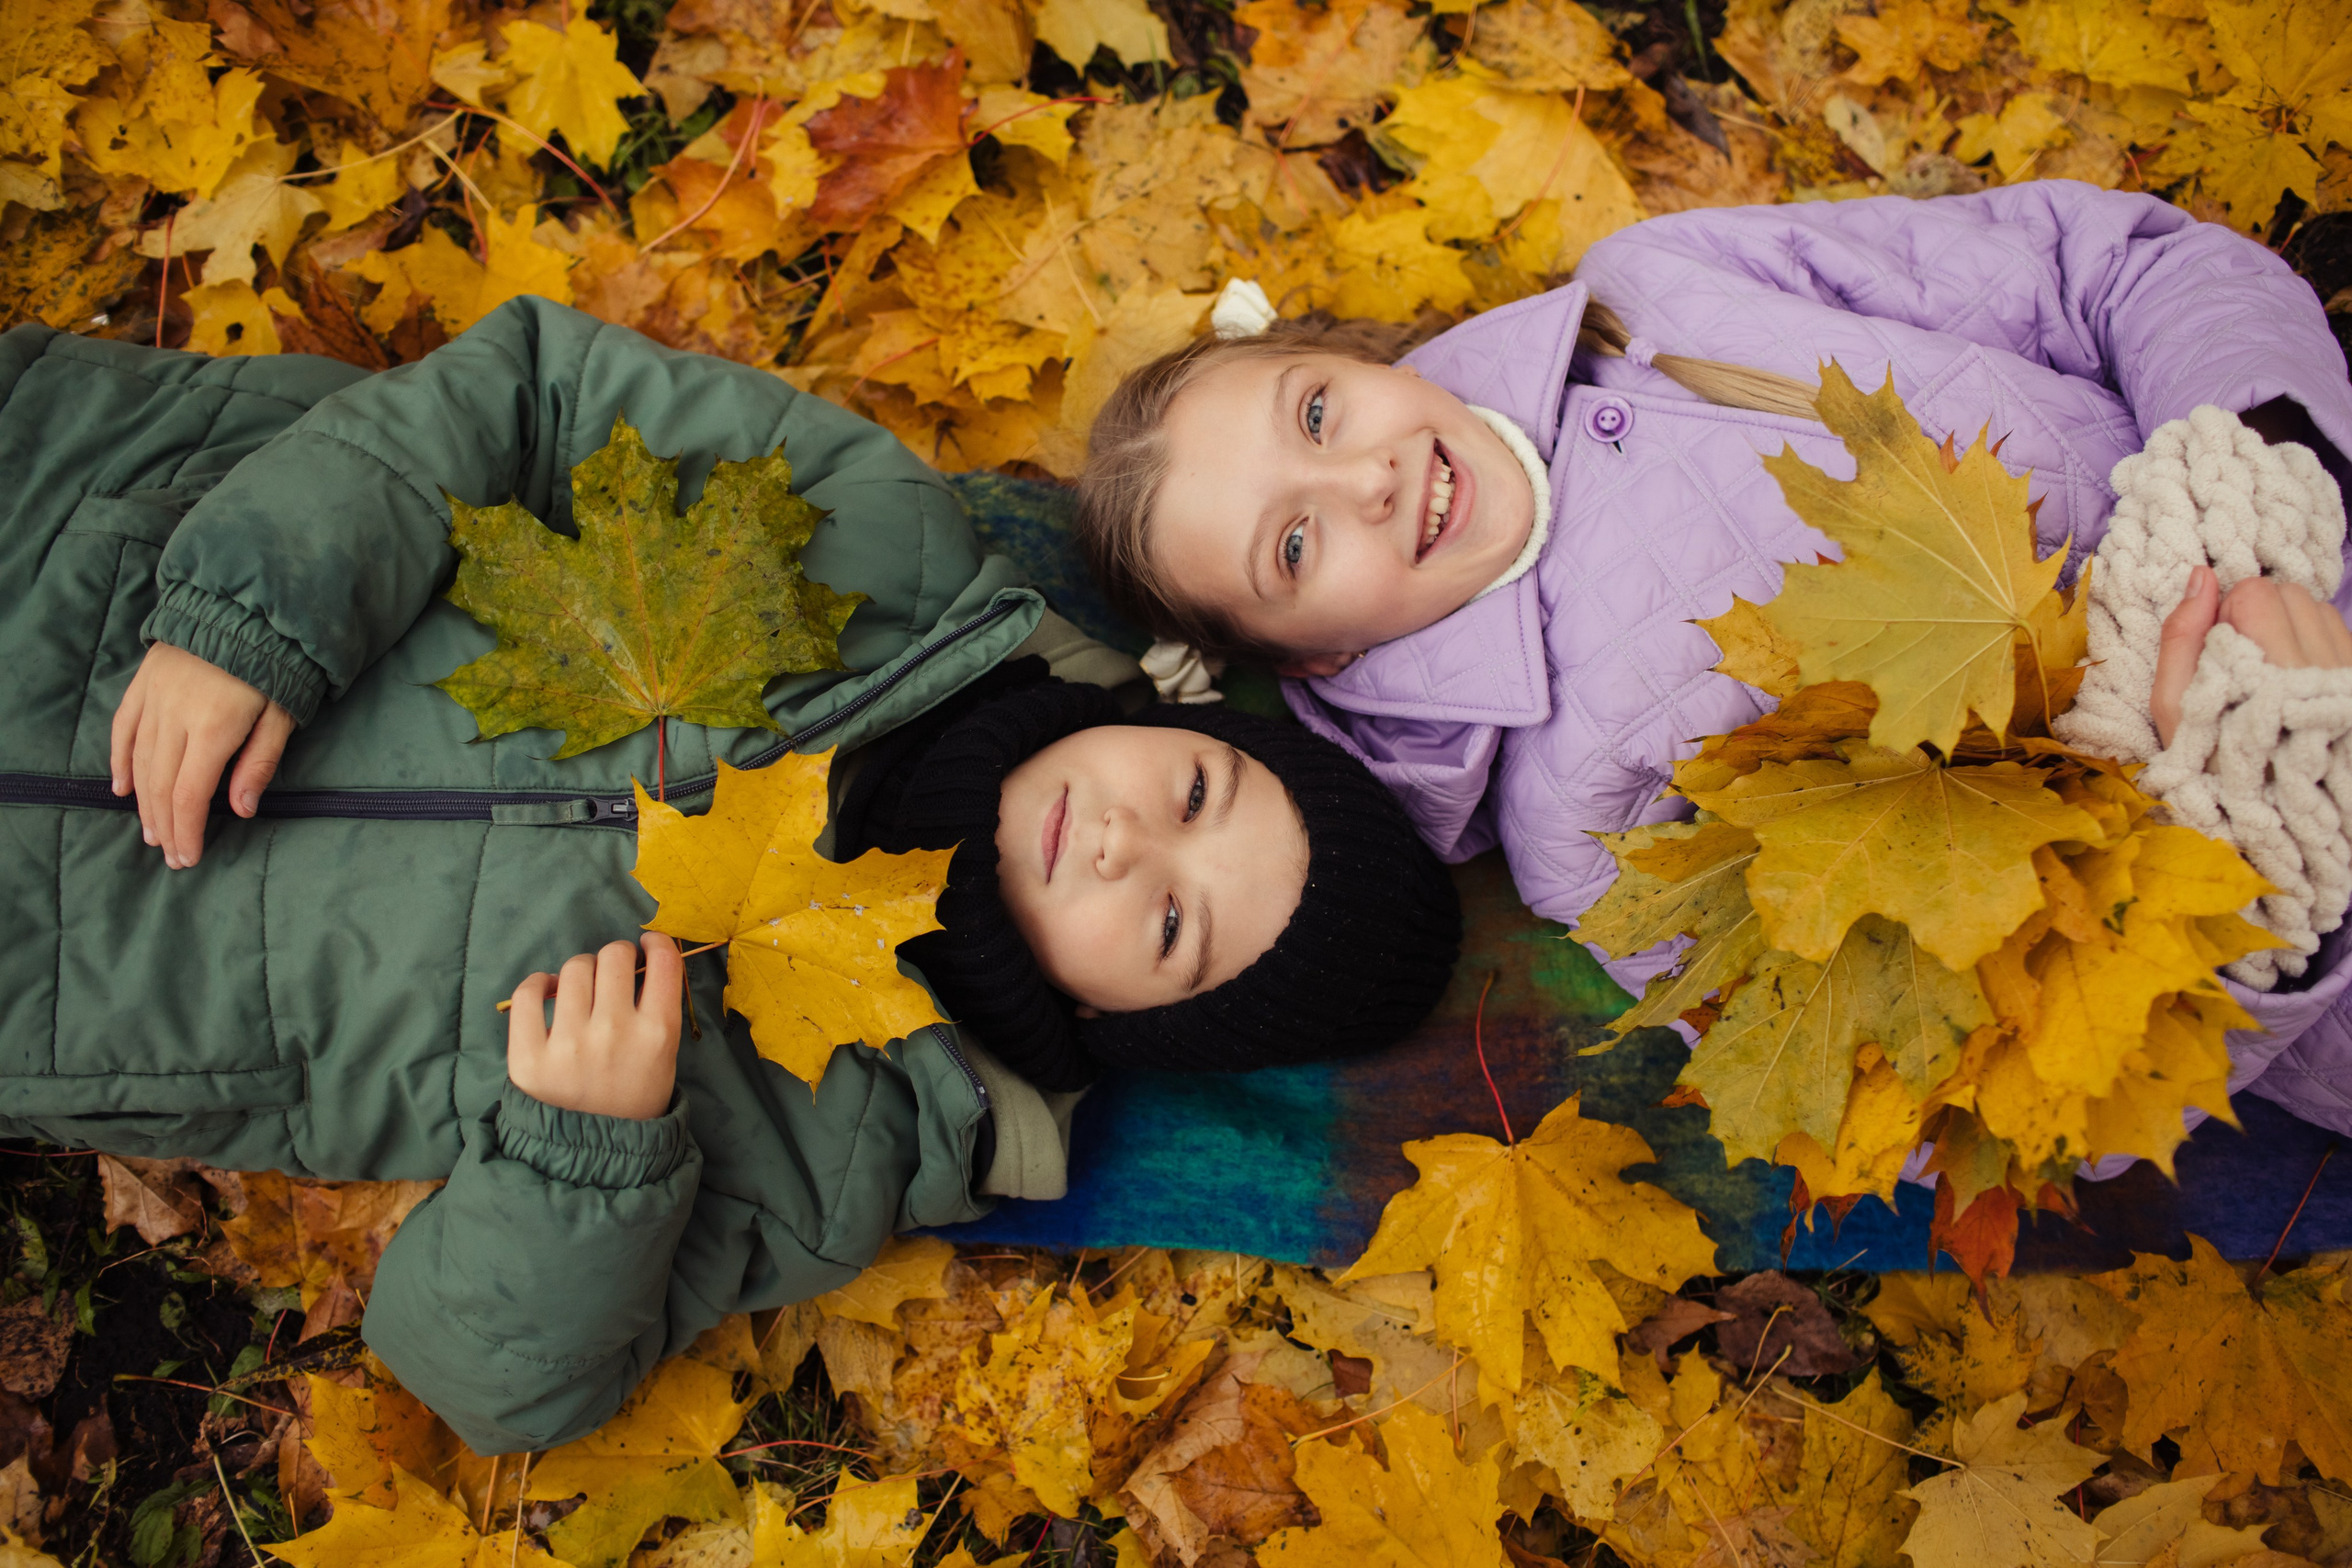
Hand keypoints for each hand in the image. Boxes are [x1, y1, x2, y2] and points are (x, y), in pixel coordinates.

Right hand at [109, 642, 294, 868]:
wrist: (245, 606)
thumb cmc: (274, 665)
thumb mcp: (281, 715)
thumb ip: (259, 762)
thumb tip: (239, 809)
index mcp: (213, 727)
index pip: (189, 794)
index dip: (187, 830)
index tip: (188, 857)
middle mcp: (175, 716)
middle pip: (161, 785)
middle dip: (166, 825)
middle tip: (172, 855)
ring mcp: (154, 699)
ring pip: (139, 762)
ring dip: (144, 802)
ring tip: (152, 832)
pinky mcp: (142, 683)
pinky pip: (123, 729)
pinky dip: (119, 762)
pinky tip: (122, 789)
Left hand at [505, 935, 682, 1120]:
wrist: (592, 1157)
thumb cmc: (633, 1104)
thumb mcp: (664, 1062)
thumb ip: (657, 1014)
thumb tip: (639, 964)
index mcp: (657, 1034)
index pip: (663, 962)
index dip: (656, 943)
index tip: (647, 946)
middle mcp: (615, 1031)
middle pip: (614, 956)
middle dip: (616, 955)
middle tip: (611, 971)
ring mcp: (569, 1043)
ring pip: (573, 969)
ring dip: (579, 971)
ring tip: (579, 989)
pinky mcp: (528, 1055)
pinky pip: (528, 994)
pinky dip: (537, 984)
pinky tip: (546, 991)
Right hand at [2151, 566, 2351, 745]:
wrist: (2276, 815)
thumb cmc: (2210, 764)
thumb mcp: (2173, 707)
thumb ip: (2181, 637)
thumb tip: (2200, 575)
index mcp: (2267, 670)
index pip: (2254, 592)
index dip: (2226, 616)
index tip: (2219, 655)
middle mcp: (2316, 665)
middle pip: (2289, 592)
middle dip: (2259, 615)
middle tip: (2244, 663)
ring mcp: (2344, 673)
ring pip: (2317, 607)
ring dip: (2289, 626)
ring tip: (2272, 670)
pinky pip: (2339, 630)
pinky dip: (2314, 643)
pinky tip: (2297, 678)